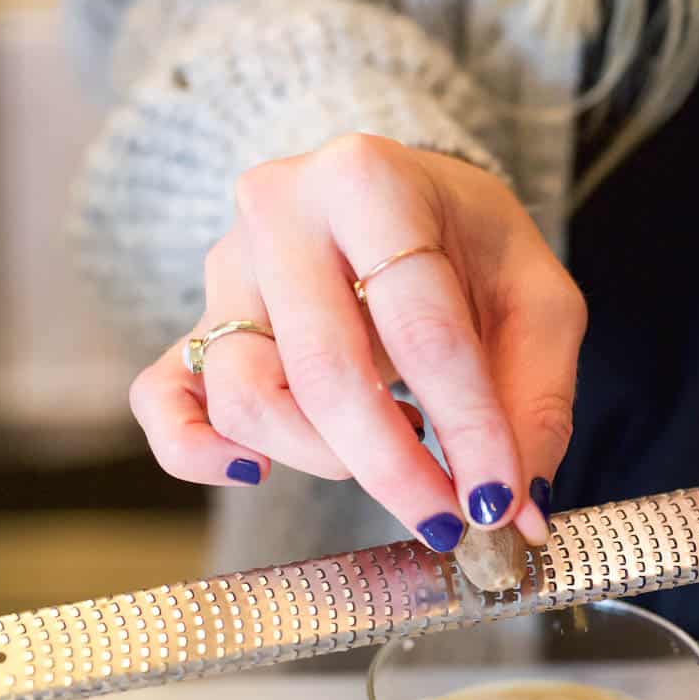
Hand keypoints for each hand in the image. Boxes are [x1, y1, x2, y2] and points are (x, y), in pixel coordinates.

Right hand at [128, 136, 585, 549]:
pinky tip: (256, 472)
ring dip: (322, 457)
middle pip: (324, 370)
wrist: (397, 199)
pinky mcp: (196, 325)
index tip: (499, 502)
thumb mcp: (536, 299)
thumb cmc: (466, 245)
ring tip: (390, 442)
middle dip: (393, 466)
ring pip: (245, 396)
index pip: (421, 327)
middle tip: (446, 519)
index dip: (469, 428)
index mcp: (369, 180)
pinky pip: (162, 400)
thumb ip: (533, 401)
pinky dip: (197, 451)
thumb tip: (520, 508)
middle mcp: (279, 213)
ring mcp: (225, 270)